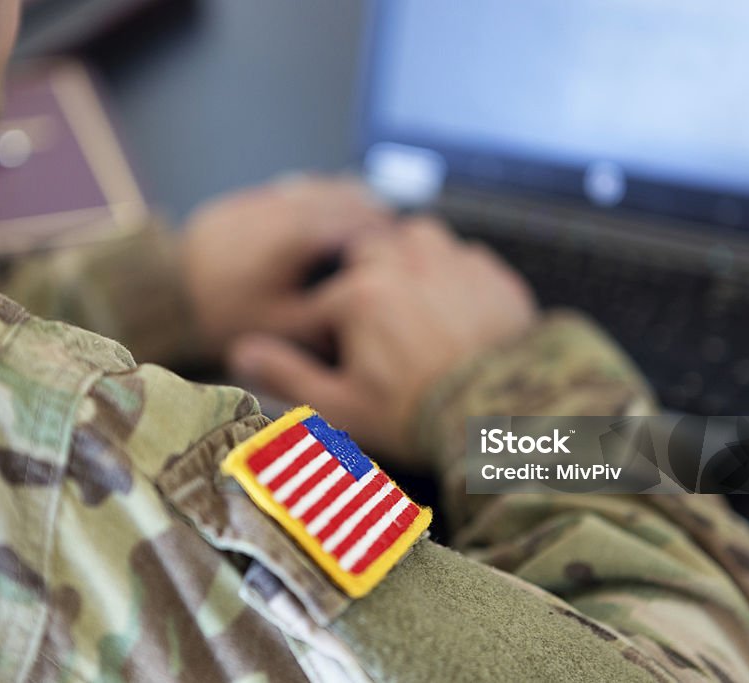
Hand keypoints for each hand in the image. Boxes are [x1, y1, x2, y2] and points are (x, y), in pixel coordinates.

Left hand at [181, 176, 394, 359]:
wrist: (162, 295)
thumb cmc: (223, 316)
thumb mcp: (283, 327)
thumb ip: (331, 313)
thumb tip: (367, 304)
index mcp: (298, 235)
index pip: (359, 222)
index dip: (387, 235)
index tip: (405, 248)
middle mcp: (283, 206)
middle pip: (343, 196)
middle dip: (373, 212)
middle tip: (395, 231)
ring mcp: (261, 200)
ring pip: (318, 187)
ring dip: (346, 200)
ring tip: (368, 218)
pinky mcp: (243, 203)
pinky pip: (292, 190)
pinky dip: (316, 198)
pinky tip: (324, 213)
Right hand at [228, 217, 537, 469]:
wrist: (507, 417)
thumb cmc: (418, 416)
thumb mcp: (342, 407)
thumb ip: (288, 375)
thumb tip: (241, 352)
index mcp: (359, 297)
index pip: (322, 302)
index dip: (322, 332)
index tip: (335, 356)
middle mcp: (404, 265)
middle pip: (367, 253)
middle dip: (361, 280)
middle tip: (371, 323)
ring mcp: (453, 264)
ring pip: (417, 236)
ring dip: (407, 258)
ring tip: (409, 297)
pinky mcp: (492, 275)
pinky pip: (464, 255)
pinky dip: (452, 271)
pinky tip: (455, 306)